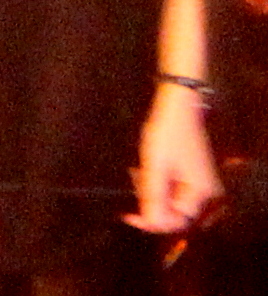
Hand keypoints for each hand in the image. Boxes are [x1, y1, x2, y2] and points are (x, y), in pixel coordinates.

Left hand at [128, 82, 220, 232]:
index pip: (176, 221)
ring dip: (151, 193)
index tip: (128, 215)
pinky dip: (156, 184)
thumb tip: (151, 223)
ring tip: (139, 172)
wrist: (179, 108)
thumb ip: (154, 196)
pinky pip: (171, 190)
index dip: (152, 221)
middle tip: (135, 184)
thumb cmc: (169, 133)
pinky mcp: (190, 175)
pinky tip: (145, 171)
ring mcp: (198, 183)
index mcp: (201, 192)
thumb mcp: (156, 166)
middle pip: (173, 213)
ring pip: (170, 201)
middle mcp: (204, 191)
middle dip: (150, 204)